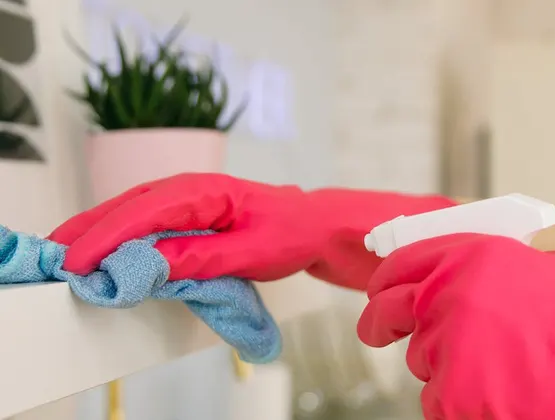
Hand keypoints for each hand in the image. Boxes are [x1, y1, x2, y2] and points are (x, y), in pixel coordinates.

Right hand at [48, 173, 454, 288]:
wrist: (315, 225)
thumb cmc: (292, 233)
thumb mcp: (252, 252)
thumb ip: (202, 257)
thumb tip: (151, 265)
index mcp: (206, 191)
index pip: (147, 213)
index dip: (109, 238)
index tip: (80, 262)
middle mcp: (190, 187)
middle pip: (128, 206)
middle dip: (90, 230)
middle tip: (54, 257)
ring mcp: (187, 197)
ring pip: (131, 210)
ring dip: (98, 229)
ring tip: (65, 251)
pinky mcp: (187, 212)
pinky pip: (144, 218)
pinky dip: (119, 231)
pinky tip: (102, 246)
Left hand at [358, 234, 554, 418]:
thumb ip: (513, 261)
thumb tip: (495, 267)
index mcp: (473, 256)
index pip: (402, 262)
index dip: (387, 278)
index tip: (380, 290)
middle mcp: (450, 297)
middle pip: (389, 311)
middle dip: (380, 322)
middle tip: (379, 330)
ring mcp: (446, 348)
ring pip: (421, 360)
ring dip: (442, 365)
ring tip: (493, 370)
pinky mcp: (449, 397)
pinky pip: (436, 399)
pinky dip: (457, 402)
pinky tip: (496, 395)